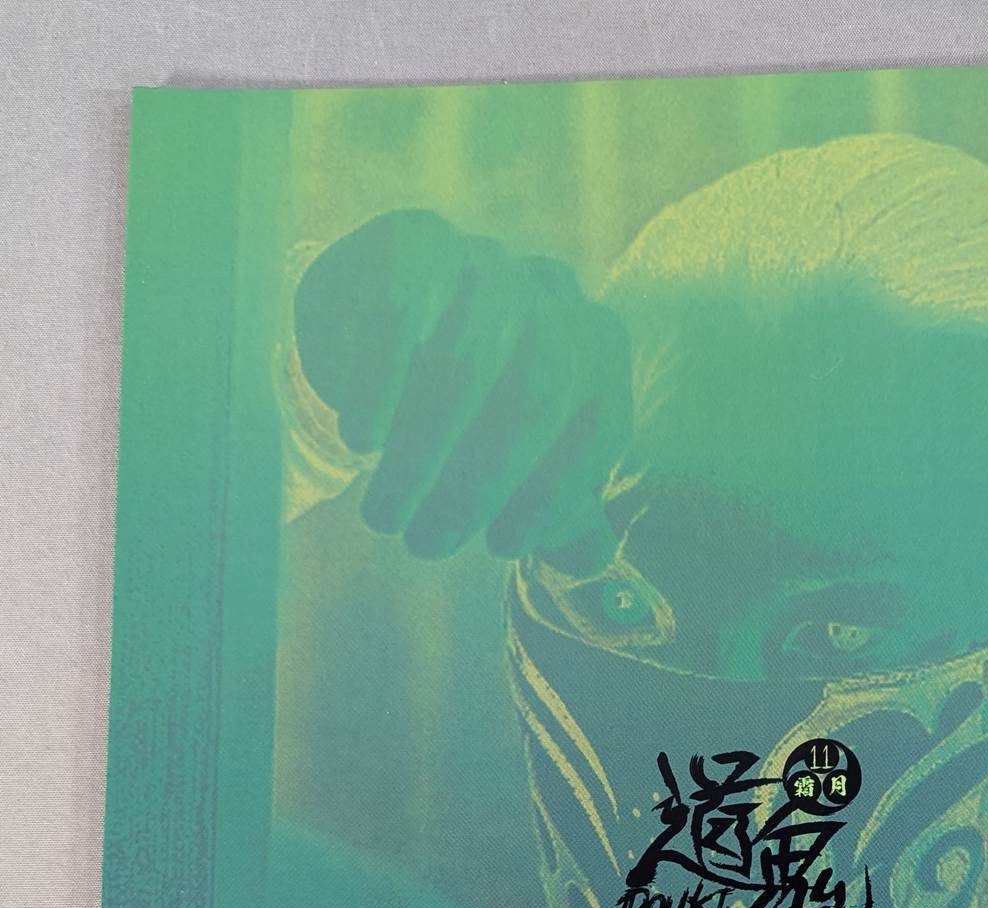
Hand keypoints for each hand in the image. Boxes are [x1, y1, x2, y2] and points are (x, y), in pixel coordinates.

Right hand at [294, 209, 631, 568]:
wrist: (379, 326)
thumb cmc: (469, 414)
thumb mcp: (520, 464)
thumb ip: (562, 514)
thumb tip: (593, 560)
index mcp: (598, 348)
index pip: (597, 430)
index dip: (553, 499)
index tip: (500, 548)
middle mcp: (554, 294)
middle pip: (535, 401)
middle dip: (479, 488)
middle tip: (428, 546)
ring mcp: (487, 259)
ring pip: (464, 368)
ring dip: (420, 458)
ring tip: (384, 516)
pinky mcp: (416, 240)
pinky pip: (400, 318)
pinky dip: (380, 388)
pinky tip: (361, 442)